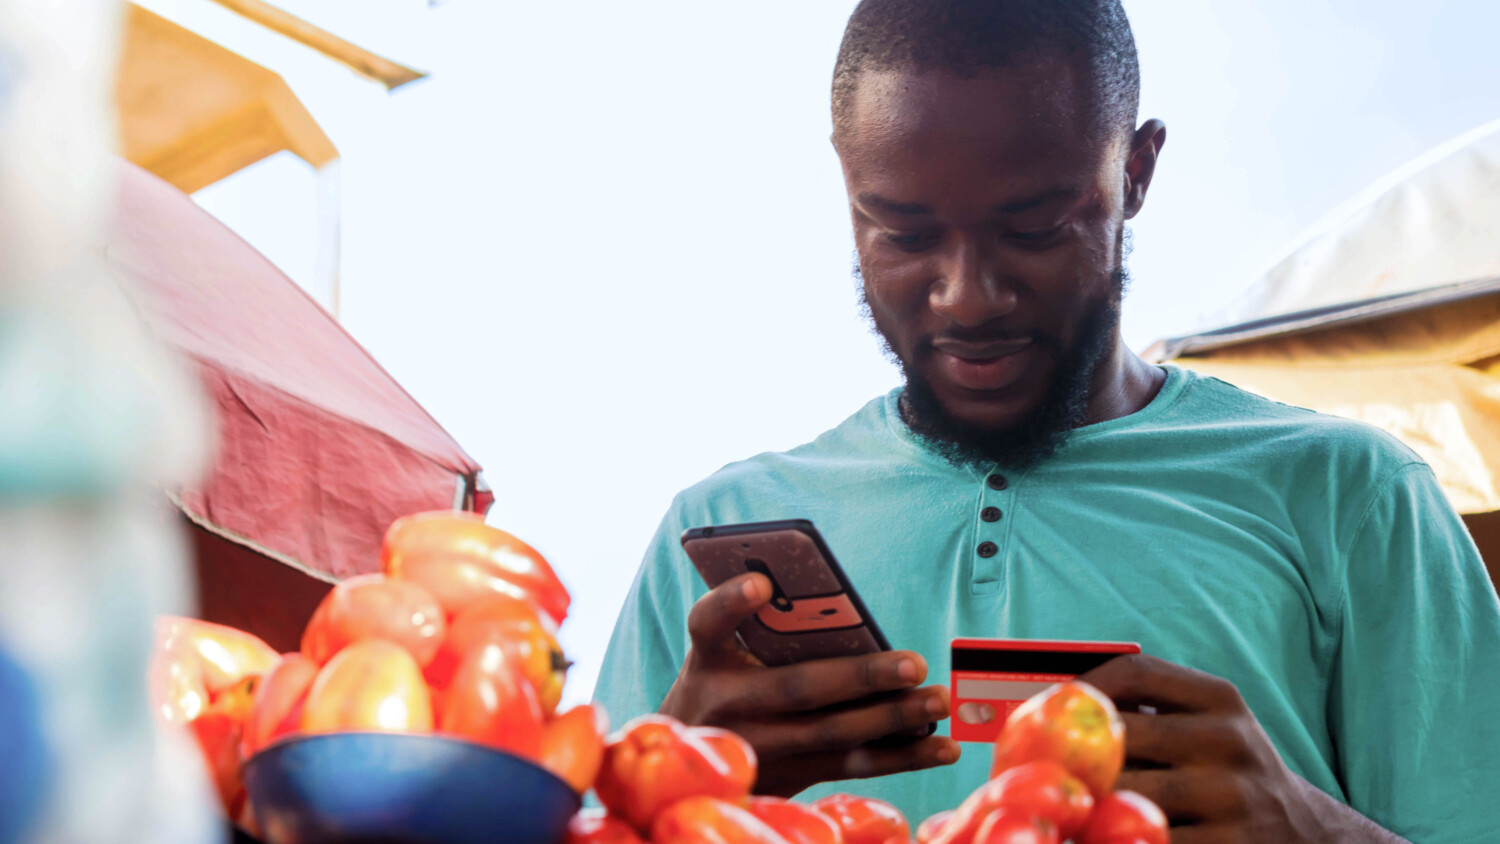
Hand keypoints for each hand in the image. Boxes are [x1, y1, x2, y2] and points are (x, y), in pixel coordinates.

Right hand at [658, 572, 960, 795]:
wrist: (692, 765)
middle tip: (915, 663)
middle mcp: (729, 706)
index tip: (762, 583)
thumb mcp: (721, 653)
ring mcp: (760, 748)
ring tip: (938, 700)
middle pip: (798, 688)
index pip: (707, 623)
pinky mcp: (790, 776)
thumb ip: (760, 626)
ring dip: (893, 718)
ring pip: (833, 734)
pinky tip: (941, 746)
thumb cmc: (722, 685)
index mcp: (708, 660)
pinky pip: (851, 766)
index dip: (731, 602)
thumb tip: (837, 604)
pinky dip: (901, 757)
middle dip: (861, 676)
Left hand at [1079, 654, 1406, 843]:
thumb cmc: (1228, 776)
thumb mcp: (1207, 729)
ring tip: (1059, 810)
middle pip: (1121, 738)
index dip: (1081, 688)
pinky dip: (1115, 842)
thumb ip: (1148, 714)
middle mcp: (1229, 741)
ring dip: (1086, 808)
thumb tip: (1049, 708)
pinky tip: (1096, 840)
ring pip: (1129, 800)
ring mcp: (1233, 799)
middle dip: (1070, 758)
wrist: (1309, 837)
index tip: (1047, 709)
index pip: (1135, 672)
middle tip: (1031, 770)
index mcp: (1220, 699)